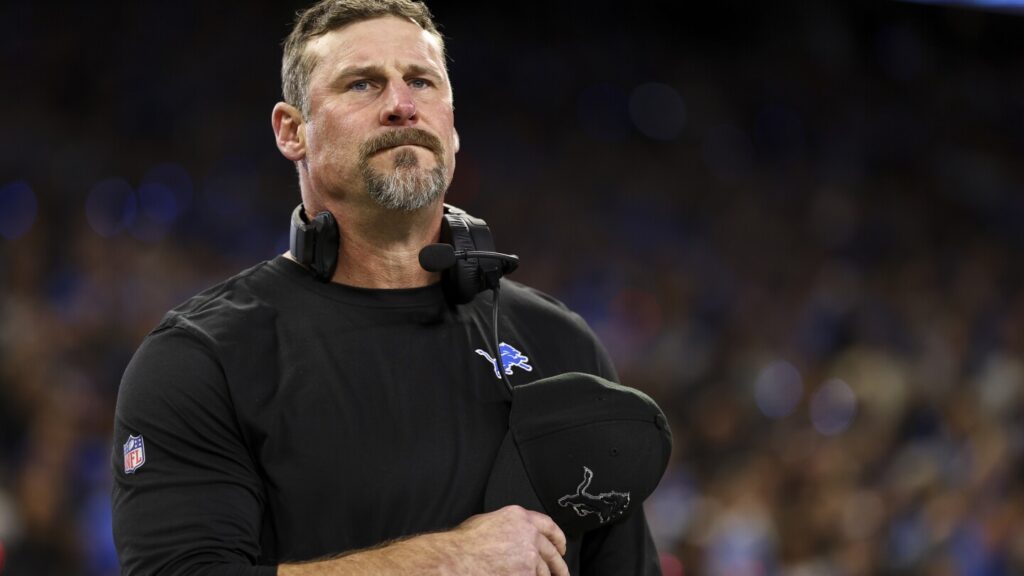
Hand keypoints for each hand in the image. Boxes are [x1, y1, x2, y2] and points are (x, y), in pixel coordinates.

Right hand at [452, 505, 567, 575]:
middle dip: (559, 565)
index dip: (558, 538)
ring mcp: (529, 556)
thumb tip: (513, 534)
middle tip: (562, 573)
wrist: (456, 559)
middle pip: (552, 552)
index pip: (549, 526)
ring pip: (544, 571)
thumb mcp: (487, 521)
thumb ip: (507, 526)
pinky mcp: (526, 574)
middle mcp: (529, 534)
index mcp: (519, 517)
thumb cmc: (464, 543)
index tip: (561, 547)